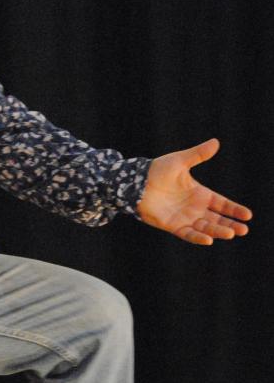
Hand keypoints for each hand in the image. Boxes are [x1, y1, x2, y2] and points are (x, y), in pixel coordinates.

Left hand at [137, 138, 251, 244]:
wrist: (135, 182)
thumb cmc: (157, 170)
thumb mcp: (180, 161)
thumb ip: (198, 154)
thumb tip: (216, 142)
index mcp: (199, 193)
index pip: (221, 203)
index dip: (234, 210)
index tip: (247, 215)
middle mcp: (194, 207)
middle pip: (217, 219)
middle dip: (230, 224)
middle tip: (243, 229)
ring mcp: (184, 217)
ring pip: (205, 227)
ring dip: (218, 231)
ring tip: (231, 233)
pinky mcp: (172, 225)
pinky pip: (188, 234)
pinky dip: (197, 237)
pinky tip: (208, 240)